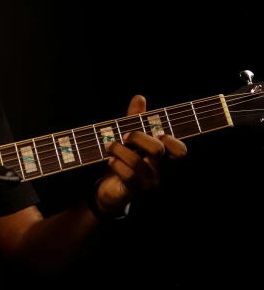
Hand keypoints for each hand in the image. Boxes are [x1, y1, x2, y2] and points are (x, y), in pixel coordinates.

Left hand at [94, 95, 186, 214]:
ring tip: (110, 147)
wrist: (110, 192)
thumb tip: (140, 97)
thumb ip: (135, 120)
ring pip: (137, 162)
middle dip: (138, 137)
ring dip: (119, 149)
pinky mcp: (134, 191)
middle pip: (158, 150)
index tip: (150, 132)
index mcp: (162, 158)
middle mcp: (159, 170)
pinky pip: (128, 175)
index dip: (168, 138)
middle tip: (124, 136)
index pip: (180, 150)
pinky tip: (110, 160)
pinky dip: (116, 163)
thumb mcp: (129, 140)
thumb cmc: (123, 163)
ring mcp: (148, 182)